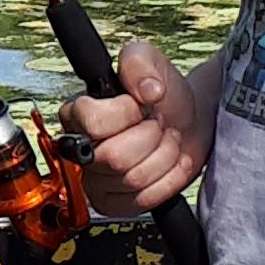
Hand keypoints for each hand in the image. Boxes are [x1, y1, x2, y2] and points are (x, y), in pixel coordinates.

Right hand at [67, 38, 207, 213]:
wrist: (188, 122)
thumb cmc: (164, 96)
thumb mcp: (149, 60)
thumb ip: (139, 62)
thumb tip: (146, 90)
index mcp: (76, 115)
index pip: (93, 123)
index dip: (126, 114)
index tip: (140, 106)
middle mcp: (80, 150)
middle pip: (115, 157)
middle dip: (151, 138)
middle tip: (157, 124)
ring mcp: (96, 182)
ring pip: (134, 179)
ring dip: (163, 156)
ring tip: (164, 141)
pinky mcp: (116, 204)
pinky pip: (144, 200)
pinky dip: (168, 180)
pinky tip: (168, 163)